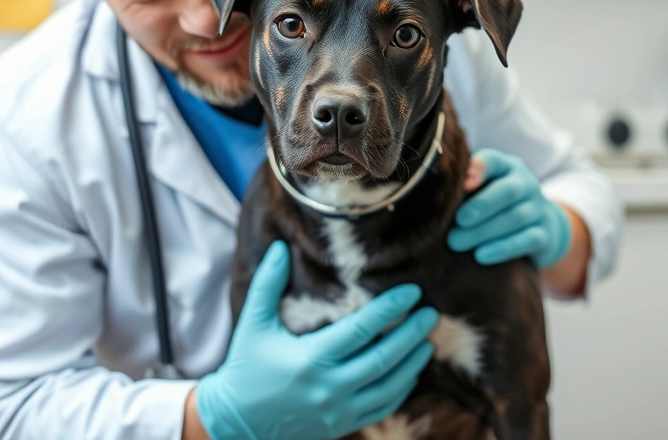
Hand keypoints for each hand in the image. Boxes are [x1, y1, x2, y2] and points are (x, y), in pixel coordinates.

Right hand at [195, 241, 438, 439]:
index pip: (361, 330)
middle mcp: (329, 388)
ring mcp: (338, 411)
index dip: (390, 309)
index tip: (411, 291)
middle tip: (431, 313)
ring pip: (388, 387)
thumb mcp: (253, 323)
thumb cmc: (245, 367)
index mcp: (310, 359)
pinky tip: (410, 373)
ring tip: (427, 341)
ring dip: (412, 363)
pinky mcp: (341, 425)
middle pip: (383, 359)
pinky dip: (400, 390)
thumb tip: (279, 246)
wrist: (236, 422)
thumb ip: (268, 284)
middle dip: (412, 335)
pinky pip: (381, 408)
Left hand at [448, 149, 569, 267]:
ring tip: (456, 243)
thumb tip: (433, 191)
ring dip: (485, 231)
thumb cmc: (496, 203)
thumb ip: (463, 185)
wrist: (540, 224)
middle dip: (482, 205)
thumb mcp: (482, 188)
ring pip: (516, 217)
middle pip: (508, 191)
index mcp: (506, 167)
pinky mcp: (544, 234)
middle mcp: (526, 184)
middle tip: (458, 220)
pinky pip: (527, 240)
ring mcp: (538, 209)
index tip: (462, 184)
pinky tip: (481, 256)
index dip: (479, 169)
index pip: (493, 161)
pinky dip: (503, 248)